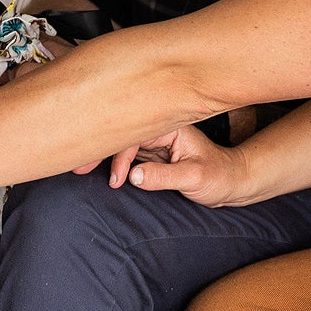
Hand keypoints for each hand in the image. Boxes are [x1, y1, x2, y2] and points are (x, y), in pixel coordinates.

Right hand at [96, 123, 254, 206]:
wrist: (232, 183)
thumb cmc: (220, 177)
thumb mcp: (195, 178)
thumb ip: (164, 176)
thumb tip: (132, 176)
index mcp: (171, 127)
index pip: (136, 134)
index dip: (121, 155)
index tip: (116, 180)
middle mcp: (160, 131)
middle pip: (123, 134)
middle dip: (99, 148)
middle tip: (78, 167)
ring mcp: (154, 143)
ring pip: (121, 144)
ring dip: (102, 155)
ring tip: (81, 169)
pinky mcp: (151, 155)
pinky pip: (126, 154)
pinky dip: (112, 162)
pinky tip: (99, 169)